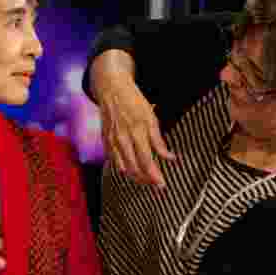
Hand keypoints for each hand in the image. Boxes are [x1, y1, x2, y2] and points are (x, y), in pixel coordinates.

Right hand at [91, 51, 175, 187]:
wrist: (111, 89)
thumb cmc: (133, 101)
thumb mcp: (151, 117)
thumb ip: (158, 140)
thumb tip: (170, 157)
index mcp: (136, 132)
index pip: (146, 161)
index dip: (154, 176)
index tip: (162, 184)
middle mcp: (122, 139)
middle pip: (134, 168)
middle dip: (146, 180)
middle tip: (156, 185)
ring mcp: (111, 141)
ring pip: (122, 167)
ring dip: (135, 177)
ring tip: (146, 180)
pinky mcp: (105, 141)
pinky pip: (113, 160)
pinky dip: (123, 168)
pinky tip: (131, 170)